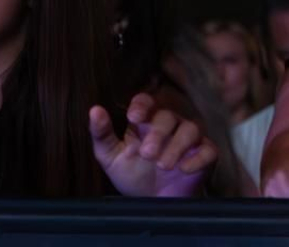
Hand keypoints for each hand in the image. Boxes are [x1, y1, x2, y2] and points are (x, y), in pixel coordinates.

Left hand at [90, 93, 214, 196]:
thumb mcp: (109, 156)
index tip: (134, 117)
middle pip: (168, 116)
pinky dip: (198, 158)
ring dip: (176, 146)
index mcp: (144, 122)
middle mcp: (168, 127)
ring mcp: (189, 141)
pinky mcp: (205, 158)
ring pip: (190, 129)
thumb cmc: (131, 175)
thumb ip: (101, 133)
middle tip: (146, 155)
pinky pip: (209, 150)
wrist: (152, 203)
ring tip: (163, 165)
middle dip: (157, 134)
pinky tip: (184, 169)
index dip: (142, 105)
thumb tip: (95, 110)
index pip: (146, 101)